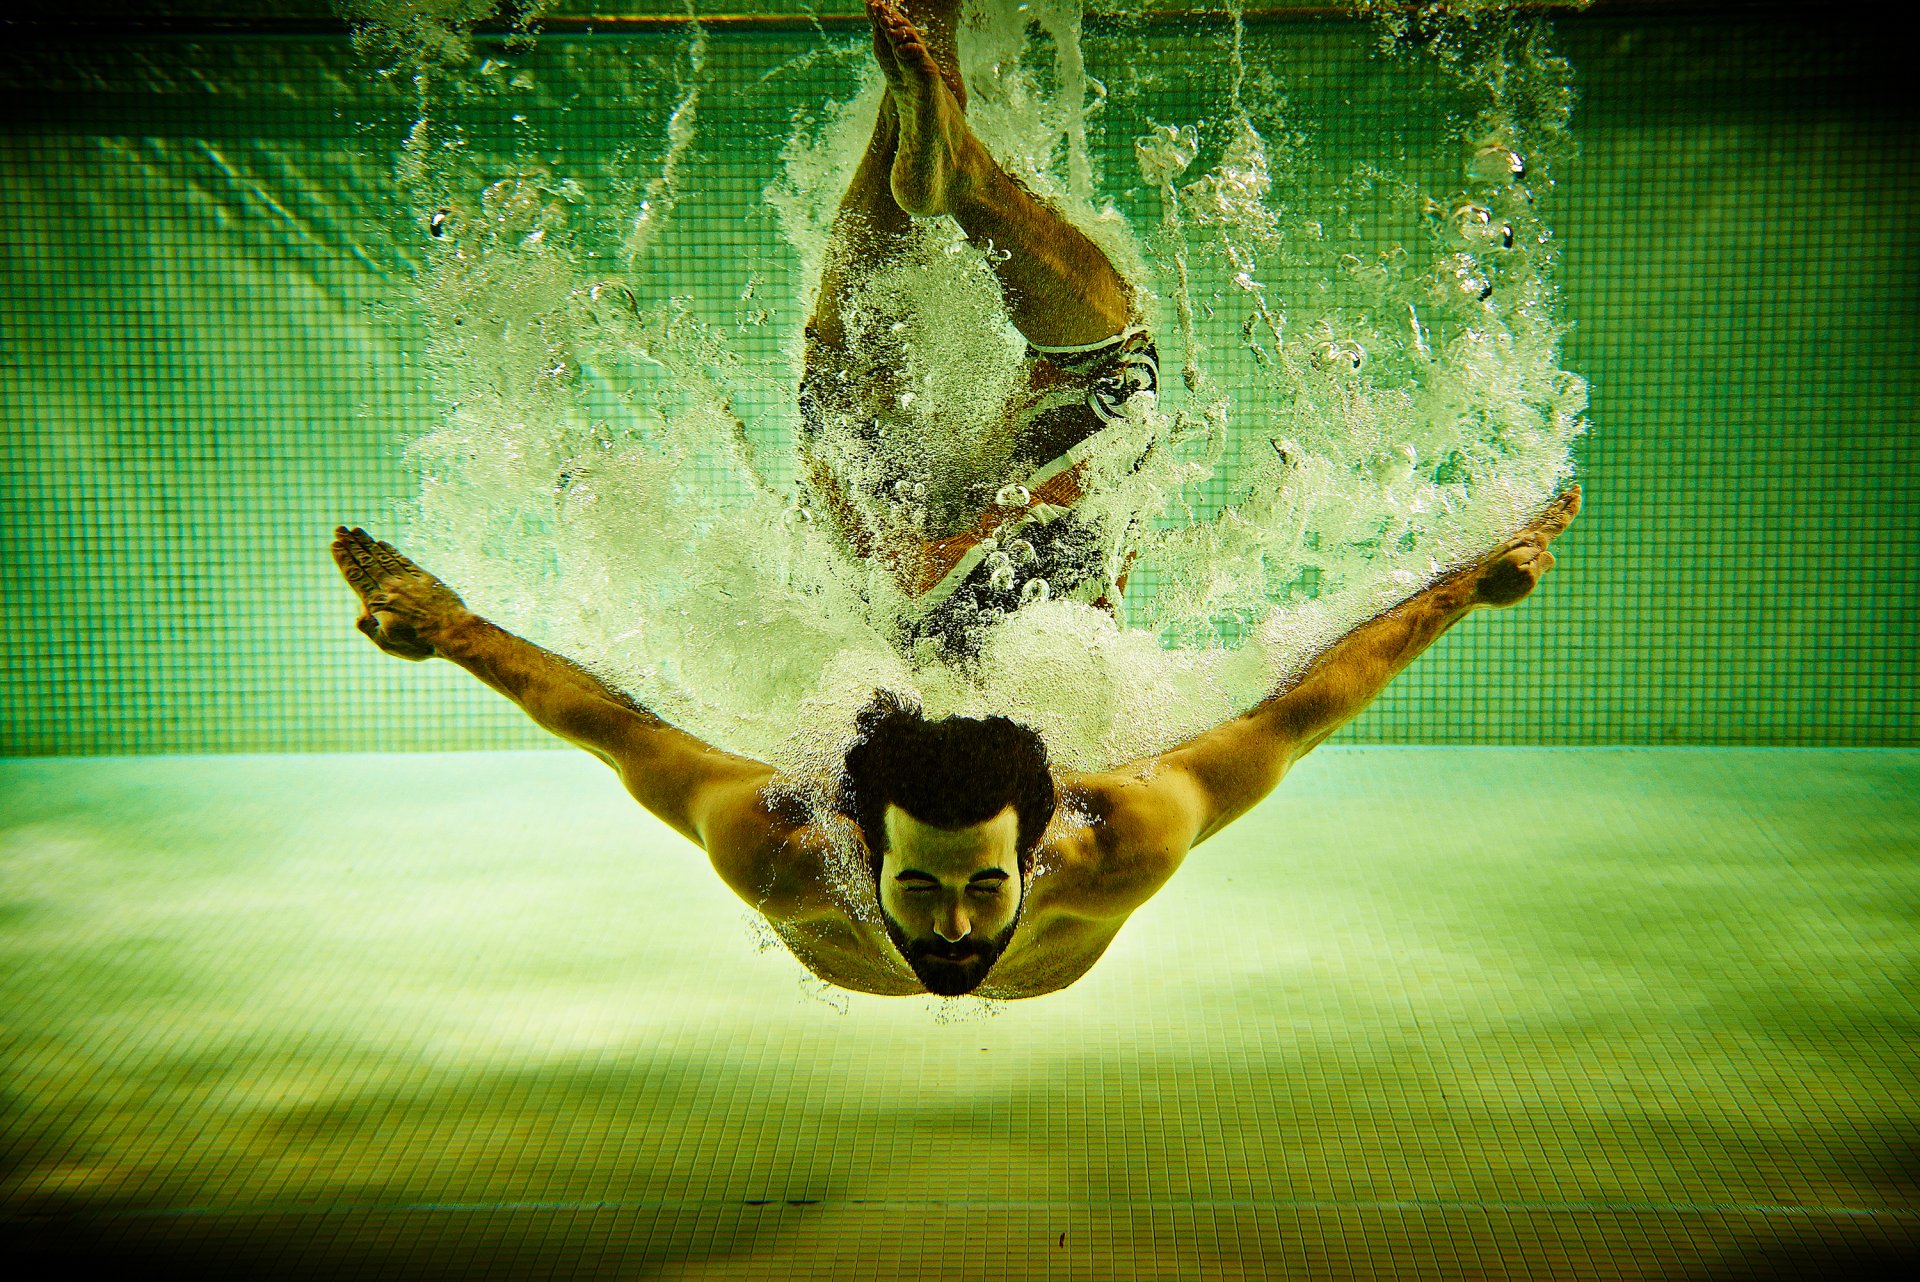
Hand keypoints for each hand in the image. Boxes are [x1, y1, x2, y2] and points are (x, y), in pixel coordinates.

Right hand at [330, 526, 468, 660]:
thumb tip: (356, 613)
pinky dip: (390, 551)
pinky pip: (403, 560)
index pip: (356, 577)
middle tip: (340, 530)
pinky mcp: (424, 578)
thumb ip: (369, 628)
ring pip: (383, 558)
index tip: (335, 545)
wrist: (453, 632)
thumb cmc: (420, 643)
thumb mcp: (388, 644)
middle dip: (351, 545)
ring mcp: (407, 580)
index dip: (344, 560)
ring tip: (356, 531)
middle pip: (367, 562)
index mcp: (378, 603)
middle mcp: (390, 587)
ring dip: (368, 543)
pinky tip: (382, 543)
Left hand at [1470, 485, 1581, 607]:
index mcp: (1530, 545)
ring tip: (1559, 500)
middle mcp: (1521, 540)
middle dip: (1562, 503)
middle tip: (1574, 489)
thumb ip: (1541, 564)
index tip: (1578, 496)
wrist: (1466, 589)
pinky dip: (1535, 523)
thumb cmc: (1497, 588)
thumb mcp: (1527, 580)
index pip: (1555, 525)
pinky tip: (1535, 525)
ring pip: (1536, 522)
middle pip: (1547, 517)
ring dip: (1550, 510)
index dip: (1568, 511)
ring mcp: (1511, 544)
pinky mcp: (1503, 551)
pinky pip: (1526, 531)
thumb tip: (1549, 554)